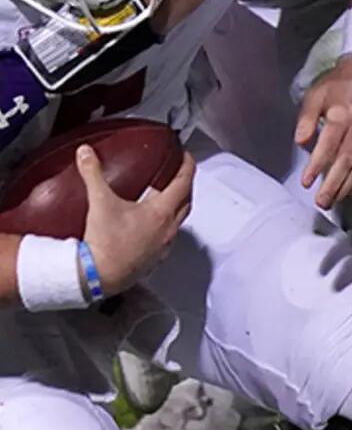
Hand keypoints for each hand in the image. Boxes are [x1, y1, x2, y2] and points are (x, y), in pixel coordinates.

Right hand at [77, 144, 194, 296]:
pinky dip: (164, 227)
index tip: (187, 156)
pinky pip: (167, 238)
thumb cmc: (105, 243)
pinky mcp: (154, 260)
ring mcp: (163, 247)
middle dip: (184, 186)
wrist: (98, 277)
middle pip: (186, 202)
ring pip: (178, 222)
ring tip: (163, 198)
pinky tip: (150, 225)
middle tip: (178, 174)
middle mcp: (168, 230)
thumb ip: (93, 173)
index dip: (187, 166)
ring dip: (175, 207)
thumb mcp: (99, 201)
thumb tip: (86, 153)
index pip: (183, 183)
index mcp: (161, 212)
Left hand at [295, 57, 351, 208]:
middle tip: (321, 202)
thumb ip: (306, 118)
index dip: (317, 165)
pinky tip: (348, 188)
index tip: (306, 182)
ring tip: (332, 201)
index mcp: (342, 115)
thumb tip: (299, 142)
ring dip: (346, 187)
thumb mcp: (316, 94)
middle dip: (333, 185)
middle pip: (347, 162)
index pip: (329, 145)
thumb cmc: (338, 86)